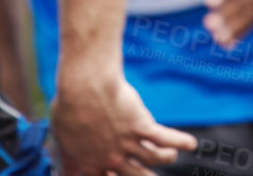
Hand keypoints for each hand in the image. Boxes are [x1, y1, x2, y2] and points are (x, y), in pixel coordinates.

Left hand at [50, 73, 196, 175]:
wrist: (84, 85)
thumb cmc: (69, 107)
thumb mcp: (61, 139)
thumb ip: (67, 160)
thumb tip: (64, 173)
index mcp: (93, 164)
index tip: (117, 174)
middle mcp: (114, 159)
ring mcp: (129, 143)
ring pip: (155, 159)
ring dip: (165, 158)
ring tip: (170, 156)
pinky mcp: (141, 125)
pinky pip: (164, 138)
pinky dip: (180, 142)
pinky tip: (191, 144)